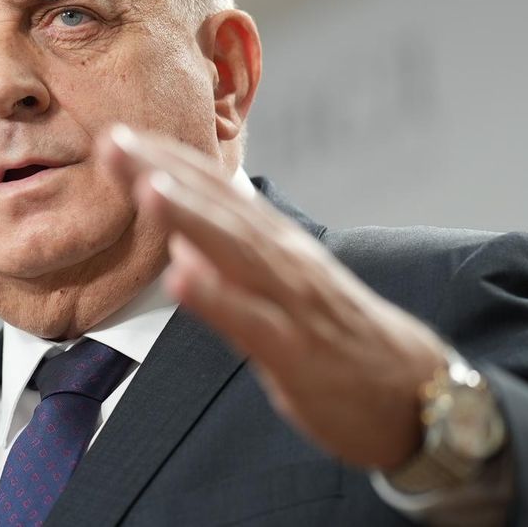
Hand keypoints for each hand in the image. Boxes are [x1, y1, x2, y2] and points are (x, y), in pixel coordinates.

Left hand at [98, 124, 445, 469]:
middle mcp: (285, 260)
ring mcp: (292, 302)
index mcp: (276, 244)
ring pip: (236, 252)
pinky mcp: (297, 351)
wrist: (415, 393)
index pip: (217, 191)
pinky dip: (217, 297)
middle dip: (163, 172)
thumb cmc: (340, 336)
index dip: (168, 161)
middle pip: (218, 208)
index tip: (118, 135)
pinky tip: (180, 276)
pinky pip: (252, 322)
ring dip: (190, 217)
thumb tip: (184, 232)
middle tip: (112, 141)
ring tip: (146, 188)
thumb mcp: (283, 286)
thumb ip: (236, 257)